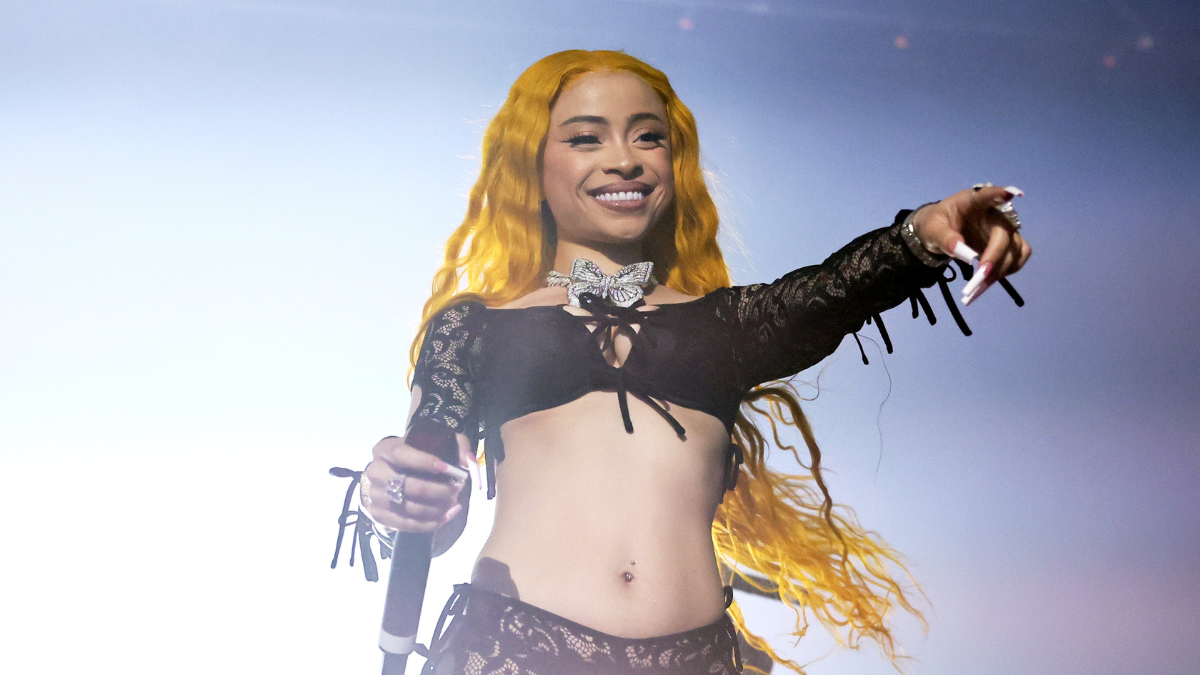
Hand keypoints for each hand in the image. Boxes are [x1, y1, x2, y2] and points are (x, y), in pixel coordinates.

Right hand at [362, 435, 472, 532]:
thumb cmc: (418, 456)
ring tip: (453, 502)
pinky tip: (446, 515)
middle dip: (439, 490)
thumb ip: (456, 446)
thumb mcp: (436, 443)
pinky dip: (431, 523)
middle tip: (457, 488)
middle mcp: (375, 472)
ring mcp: (374, 496)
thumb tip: (467, 462)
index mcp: (384, 449)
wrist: (393, 475)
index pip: (400, 454)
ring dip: (438, 508)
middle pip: (408, 486)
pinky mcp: (378, 515)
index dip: (424, 462)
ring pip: (411, 509)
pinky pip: (408, 525)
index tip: (447, 469)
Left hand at [912, 184, 1031, 304]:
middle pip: (1005, 233)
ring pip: (1016, 248)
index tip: (1010, 193)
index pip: (988, 194)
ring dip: (1002, 268)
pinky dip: (1006, 272)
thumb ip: (944, 237)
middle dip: (995, 256)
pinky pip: (1017, 258)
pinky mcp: (1007, 245)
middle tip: (980, 276)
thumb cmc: (936, 224)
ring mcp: (1004, 230)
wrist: (940, 232)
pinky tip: (988, 281)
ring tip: (981, 284)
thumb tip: (959, 250)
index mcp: (973, 201)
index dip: (1000, 194)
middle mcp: (994, 214)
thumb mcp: (932, 229)